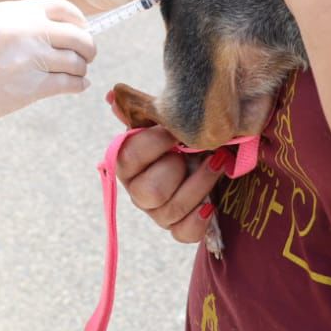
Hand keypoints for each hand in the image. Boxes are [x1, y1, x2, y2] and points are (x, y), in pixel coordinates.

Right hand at [0, 0, 94, 139]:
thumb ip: (25, 23)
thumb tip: (67, 31)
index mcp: (14, 10)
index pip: (62, 7)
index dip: (79, 20)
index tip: (83, 30)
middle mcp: (24, 29)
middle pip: (77, 35)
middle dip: (88, 47)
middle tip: (87, 56)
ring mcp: (27, 58)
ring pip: (76, 61)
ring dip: (81, 69)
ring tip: (76, 74)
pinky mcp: (28, 87)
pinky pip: (69, 83)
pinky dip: (78, 85)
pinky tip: (76, 86)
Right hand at [109, 105, 225, 243]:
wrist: (211, 152)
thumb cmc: (185, 135)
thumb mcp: (166, 119)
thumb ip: (141, 109)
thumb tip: (112, 96)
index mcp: (127, 162)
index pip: (128, 157)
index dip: (153, 143)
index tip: (175, 131)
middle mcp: (137, 190)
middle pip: (149, 191)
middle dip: (178, 168)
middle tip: (197, 149)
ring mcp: (157, 213)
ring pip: (170, 210)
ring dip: (200, 184)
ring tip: (218, 162)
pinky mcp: (178, 228)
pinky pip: (183, 234)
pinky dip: (199, 219)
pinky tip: (211, 203)